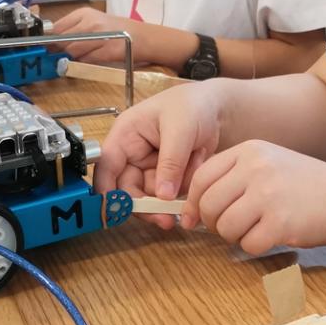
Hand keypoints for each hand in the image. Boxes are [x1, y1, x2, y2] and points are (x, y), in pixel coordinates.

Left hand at [51, 8, 140, 63]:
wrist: (143, 37)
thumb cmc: (116, 30)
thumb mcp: (93, 22)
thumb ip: (72, 30)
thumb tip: (50, 42)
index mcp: (84, 13)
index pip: (57, 27)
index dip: (50, 39)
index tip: (48, 47)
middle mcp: (91, 22)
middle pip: (62, 40)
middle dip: (60, 50)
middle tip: (63, 55)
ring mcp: (100, 36)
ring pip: (72, 51)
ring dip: (73, 57)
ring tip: (85, 54)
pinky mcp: (107, 50)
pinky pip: (86, 59)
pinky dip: (86, 61)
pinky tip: (95, 57)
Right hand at [94, 83, 223, 227]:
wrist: (218, 108)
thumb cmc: (193, 105)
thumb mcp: (181, 129)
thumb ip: (170, 162)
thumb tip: (162, 195)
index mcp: (126, 135)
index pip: (107, 167)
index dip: (107, 191)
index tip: (118, 212)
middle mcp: (133, 153)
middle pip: (128, 190)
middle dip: (147, 205)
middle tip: (166, 219)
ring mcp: (150, 166)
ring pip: (151, 196)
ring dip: (172, 193)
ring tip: (194, 170)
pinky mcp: (167, 176)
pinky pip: (170, 194)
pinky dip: (185, 188)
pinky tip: (197, 164)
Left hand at [182, 140, 325, 254]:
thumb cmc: (300, 186)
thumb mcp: (266, 164)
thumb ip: (231, 178)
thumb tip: (190, 211)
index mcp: (249, 151)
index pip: (202, 177)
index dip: (192, 202)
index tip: (193, 217)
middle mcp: (256, 168)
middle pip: (209, 204)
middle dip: (213, 223)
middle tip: (230, 227)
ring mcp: (269, 194)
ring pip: (225, 227)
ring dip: (234, 236)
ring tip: (253, 230)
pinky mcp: (281, 222)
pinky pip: (248, 244)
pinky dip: (255, 246)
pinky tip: (271, 236)